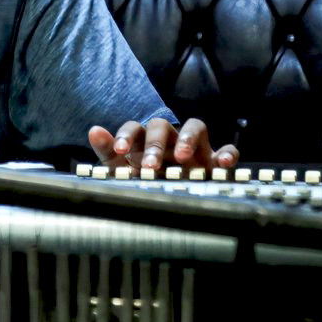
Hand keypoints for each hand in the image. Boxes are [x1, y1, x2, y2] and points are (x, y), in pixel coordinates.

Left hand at [87, 117, 238, 173]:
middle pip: (162, 126)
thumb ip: (108, 149)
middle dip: (155, 144)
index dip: (126, 136)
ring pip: (195, 127)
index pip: (134, 128)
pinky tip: (224, 163)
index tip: (120, 151)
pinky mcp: (213, 159)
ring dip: (188, 138)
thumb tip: (94, 130)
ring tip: (182, 156)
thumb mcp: (120, 168)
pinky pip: (225, 149)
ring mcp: (193, 146)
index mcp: (143, 139)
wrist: (168, 195)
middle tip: (150, 165)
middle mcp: (168, 138)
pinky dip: (228, 153)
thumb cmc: (142, 177)